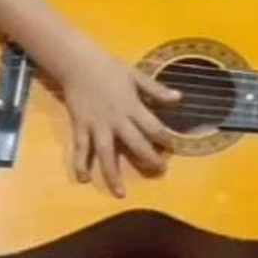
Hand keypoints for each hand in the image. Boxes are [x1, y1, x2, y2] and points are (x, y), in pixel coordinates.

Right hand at [62, 49, 182, 196]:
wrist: (78, 63)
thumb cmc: (109, 68)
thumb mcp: (136, 75)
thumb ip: (156, 90)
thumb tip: (179, 98)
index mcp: (132, 106)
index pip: (153, 127)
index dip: (165, 139)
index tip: (173, 148)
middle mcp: (116, 120)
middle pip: (135, 144)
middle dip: (148, 159)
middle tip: (159, 170)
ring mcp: (97, 126)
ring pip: (106, 154)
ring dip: (113, 174)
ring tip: (120, 193)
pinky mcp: (80, 127)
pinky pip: (81, 148)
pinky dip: (80, 163)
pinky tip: (84, 178)